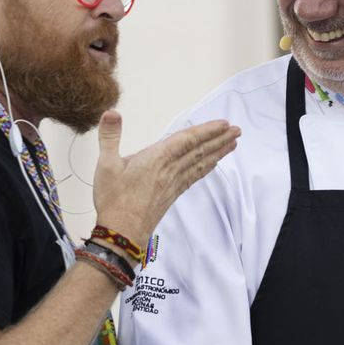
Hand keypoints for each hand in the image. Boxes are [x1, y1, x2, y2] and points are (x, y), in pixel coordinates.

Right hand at [92, 111, 238, 242]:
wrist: (122, 233)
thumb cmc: (114, 200)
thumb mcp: (106, 164)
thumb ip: (109, 136)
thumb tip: (111, 112)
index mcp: (157, 158)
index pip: (187, 139)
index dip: (207, 130)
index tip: (224, 124)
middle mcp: (170, 170)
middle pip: (200, 151)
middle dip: (219, 139)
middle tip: (237, 130)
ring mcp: (173, 184)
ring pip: (200, 164)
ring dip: (218, 152)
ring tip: (233, 144)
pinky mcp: (171, 195)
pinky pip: (193, 177)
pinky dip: (205, 168)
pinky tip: (212, 166)